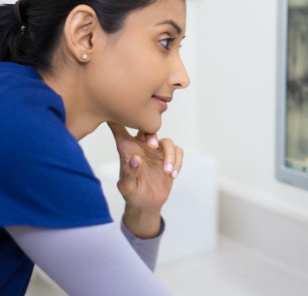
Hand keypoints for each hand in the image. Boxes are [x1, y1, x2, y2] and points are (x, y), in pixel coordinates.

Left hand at [107, 122, 182, 237]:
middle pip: (148, 128)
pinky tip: (172, 175)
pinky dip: (178, 162)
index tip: (121, 114)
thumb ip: (129, 173)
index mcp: (127, 148)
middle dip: (151, 133)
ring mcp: (157, 151)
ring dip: (169, 155)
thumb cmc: (132, 193)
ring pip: (167, 141)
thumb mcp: (126, 187)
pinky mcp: (170, 157)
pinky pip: (178, 152)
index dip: (118, 119)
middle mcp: (142, 146)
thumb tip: (136, 159)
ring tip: (167, 171)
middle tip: (152, 146)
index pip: (119, 129)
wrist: (147, 204)